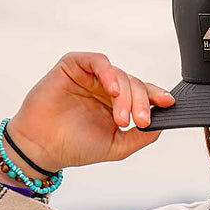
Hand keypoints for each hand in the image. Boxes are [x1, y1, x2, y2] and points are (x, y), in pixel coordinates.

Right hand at [1, 51, 174, 170]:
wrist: (41, 148)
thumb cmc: (74, 147)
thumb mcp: (117, 147)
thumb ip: (141, 136)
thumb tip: (162, 124)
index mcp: (117, 104)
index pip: (142, 94)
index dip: (156, 96)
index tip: (168, 104)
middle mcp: (105, 88)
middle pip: (134, 84)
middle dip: (140, 103)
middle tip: (138, 122)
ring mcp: (90, 76)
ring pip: (120, 74)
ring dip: (125, 95)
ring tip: (121, 118)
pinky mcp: (74, 65)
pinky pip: (97, 61)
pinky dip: (108, 73)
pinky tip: (111, 89)